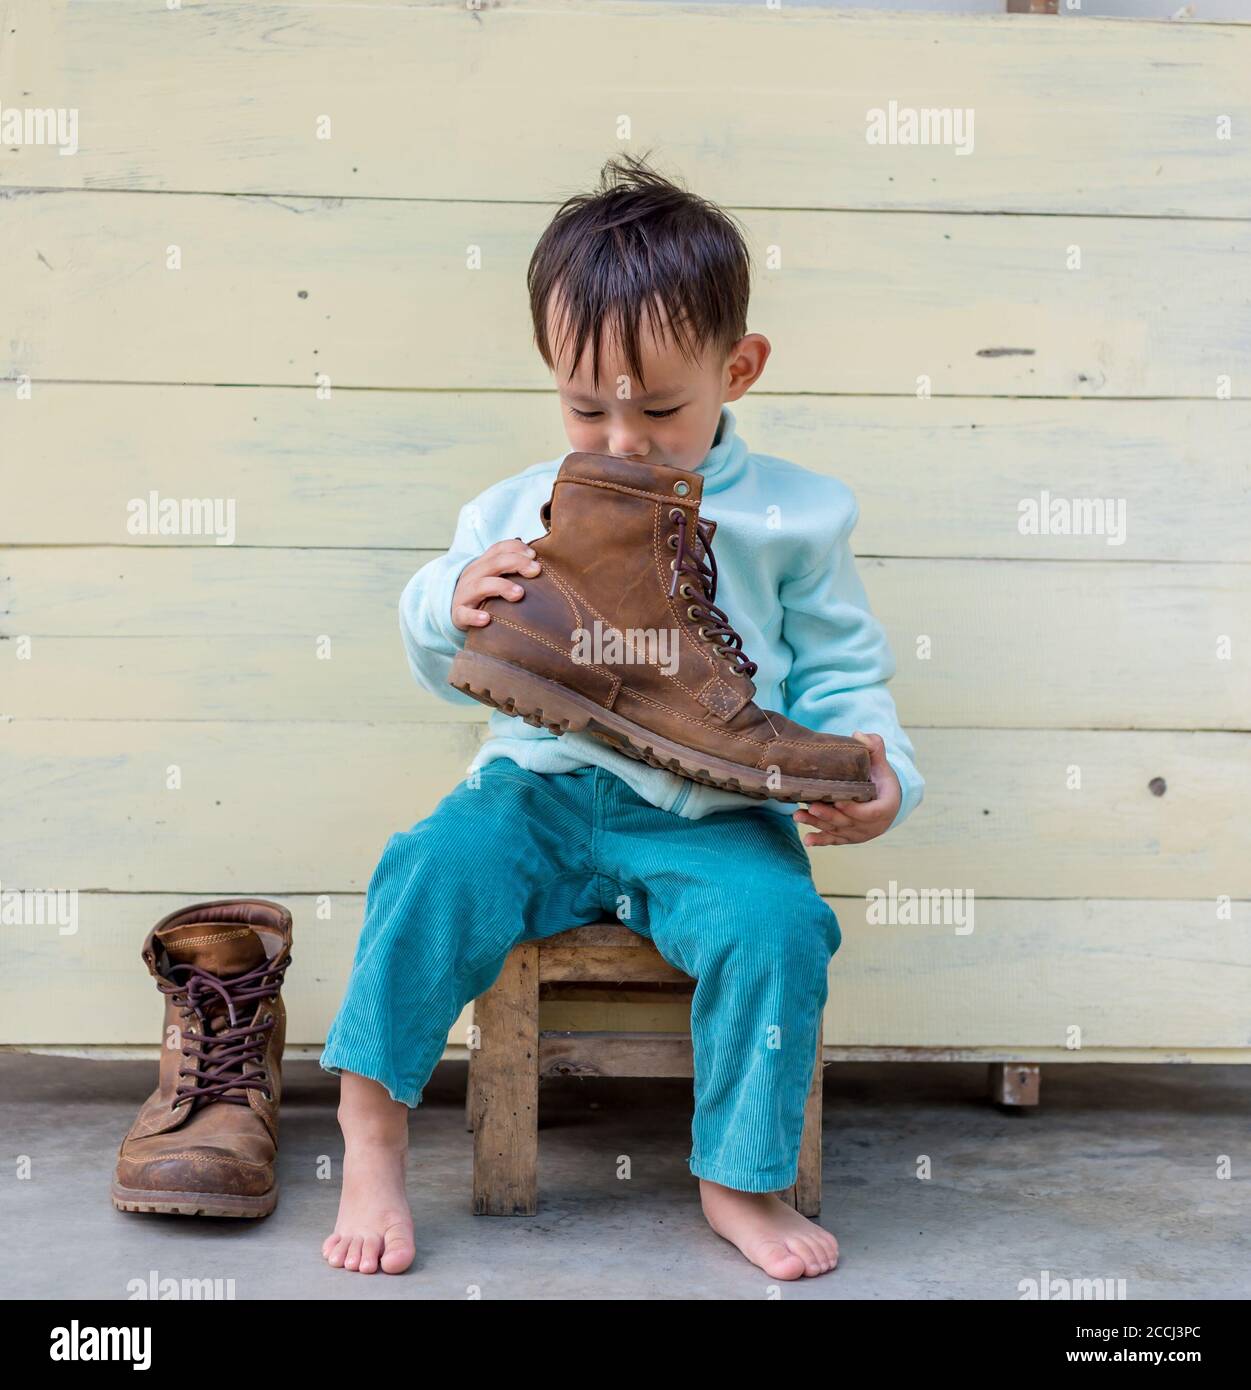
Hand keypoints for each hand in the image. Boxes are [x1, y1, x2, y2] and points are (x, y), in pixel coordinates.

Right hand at [451, 539, 541, 631]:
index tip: (534, 555)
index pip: (499, 548)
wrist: (454, 613)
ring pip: (480, 586)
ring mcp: (464, 595)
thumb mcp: (495, 578)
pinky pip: (464, 614)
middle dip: (516, 563)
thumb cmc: (483, 596)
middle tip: (536, 570)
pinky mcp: (458, 614)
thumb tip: (540, 563)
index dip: (517, 548)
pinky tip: (487, 619)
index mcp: (483, 564)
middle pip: (493, 563)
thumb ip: (513, 569)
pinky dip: (474, 616)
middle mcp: (473, 576)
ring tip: (519, 594)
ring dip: (501, 587)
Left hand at [793, 731, 900, 846]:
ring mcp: (860, 833)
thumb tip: (858, 735)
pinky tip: (807, 840)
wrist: (884, 799)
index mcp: (886, 807)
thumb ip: (874, 748)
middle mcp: (874, 825)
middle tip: (812, 806)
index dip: (854, 808)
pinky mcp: (849, 837)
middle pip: (849, 822)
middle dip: (829, 815)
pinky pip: (834, 840)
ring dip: (818, 824)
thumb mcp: (881, 763)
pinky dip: (820, 840)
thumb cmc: (880, 779)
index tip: (837, 800)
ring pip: (838, 831)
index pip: (870, 812)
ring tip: (798, 816)